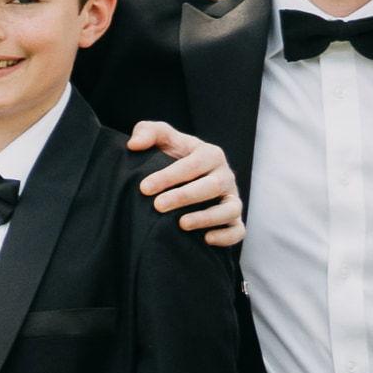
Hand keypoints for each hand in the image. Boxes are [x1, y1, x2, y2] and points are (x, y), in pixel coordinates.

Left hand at [129, 124, 245, 251]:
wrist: (183, 181)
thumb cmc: (171, 157)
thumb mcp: (161, 139)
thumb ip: (147, 132)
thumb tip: (134, 144)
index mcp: (210, 154)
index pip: (193, 164)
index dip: (169, 176)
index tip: (144, 188)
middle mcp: (225, 176)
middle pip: (213, 185)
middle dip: (185, 196)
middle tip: (158, 206)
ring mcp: (232, 198)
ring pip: (230, 208)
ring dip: (207, 217)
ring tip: (182, 224)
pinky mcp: (234, 220)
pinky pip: (238, 230)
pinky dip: (226, 236)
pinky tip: (206, 239)